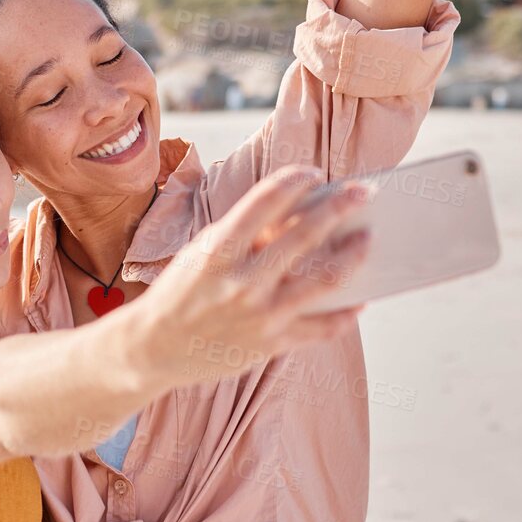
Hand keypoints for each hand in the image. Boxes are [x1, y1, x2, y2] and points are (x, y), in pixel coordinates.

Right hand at [132, 166, 372, 385]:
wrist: (153, 348)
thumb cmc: (181, 292)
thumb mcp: (203, 253)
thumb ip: (245, 236)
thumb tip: (297, 218)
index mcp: (219, 249)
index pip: (266, 200)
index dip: (295, 180)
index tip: (315, 173)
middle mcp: (242, 280)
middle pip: (305, 235)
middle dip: (340, 207)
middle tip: (364, 192)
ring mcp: (260, 314)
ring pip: (324, 279)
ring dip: (353, 255)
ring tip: (367, 239)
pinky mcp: (271, 344)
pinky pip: (321, 327)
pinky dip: (346, 313)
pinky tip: (360, 300)